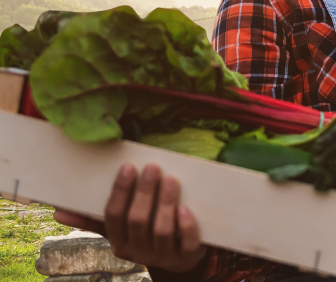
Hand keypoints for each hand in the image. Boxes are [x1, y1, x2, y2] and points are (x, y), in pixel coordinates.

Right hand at [54, 164, 206, 272]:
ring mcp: (162, 256)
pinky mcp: (186, 256)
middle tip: (152, 167)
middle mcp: (138, 253)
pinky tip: (185, 208)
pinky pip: (186, 242)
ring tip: (171, 179)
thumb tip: (58, 212)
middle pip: (137, 220)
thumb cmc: (145, 235)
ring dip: (165, 203)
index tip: (128, 167)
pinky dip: (185, 225)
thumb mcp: (120, 230)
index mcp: (118, 243)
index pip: (114, 216)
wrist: (180, 258)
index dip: (120, 192)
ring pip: (161, 230)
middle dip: (144, 193)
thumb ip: (93, 220)